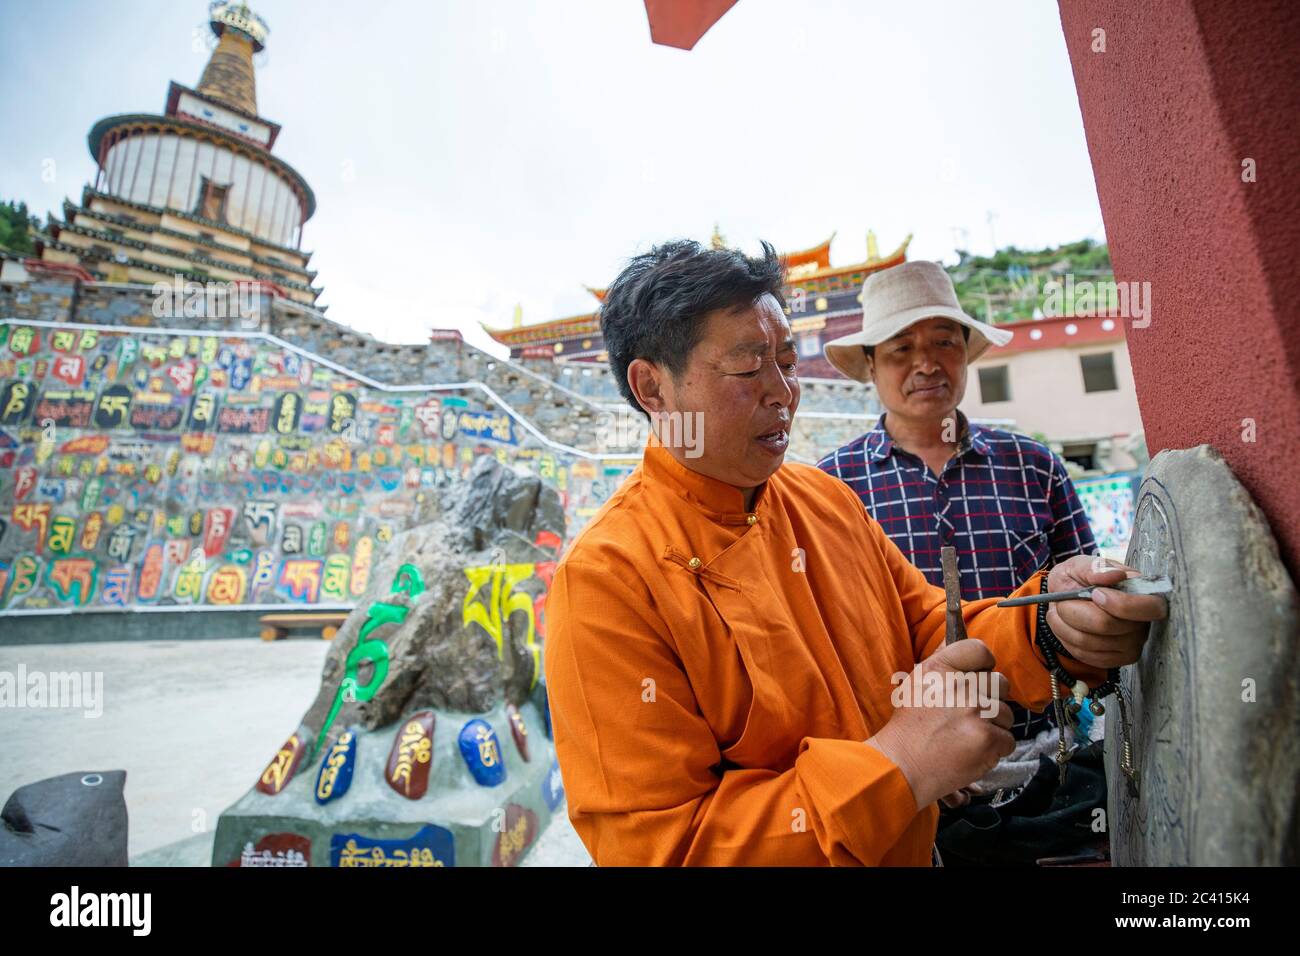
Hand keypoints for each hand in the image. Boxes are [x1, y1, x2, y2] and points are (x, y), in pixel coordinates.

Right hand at [866, 640, 1012, 810]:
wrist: (903, 765)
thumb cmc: (910, 727)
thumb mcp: (916, 684)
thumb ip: (943, 661)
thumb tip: (958, 636)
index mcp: (940, 668)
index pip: (980, 650)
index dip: (983, 664)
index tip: (977, 677)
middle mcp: (960, 686)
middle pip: (1000, 683)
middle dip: (990, 700)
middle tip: (968, 716)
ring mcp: (976, 712)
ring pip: (1007, 714)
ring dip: (993, 727)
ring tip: (966, 737)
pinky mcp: (988, 738)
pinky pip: (1008, 740)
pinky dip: (995, 750)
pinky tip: (972, 751)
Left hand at [1046, 556, 1167, 668]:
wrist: (1064, 597)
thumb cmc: (1079, 578)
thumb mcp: (1082, 564)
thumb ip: (1097, 567)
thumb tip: (1115, 575)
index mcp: (1145, 594)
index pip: (1149, 608)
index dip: (1119, 604)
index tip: (1095, 593)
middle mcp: (1144, 622)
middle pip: (1107, 625)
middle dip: (1075, 611)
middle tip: (1064, 601)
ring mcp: (1131, 644)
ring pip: (1089, 642)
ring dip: (1065, 624)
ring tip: (1061, 611)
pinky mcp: (1115, 659)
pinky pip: (1084, 654)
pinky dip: (1066, 638)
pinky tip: (1067, 626)